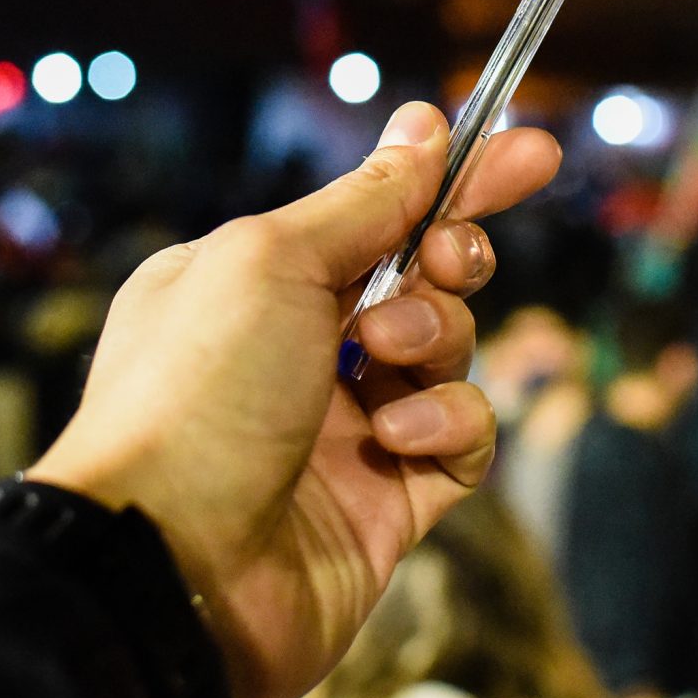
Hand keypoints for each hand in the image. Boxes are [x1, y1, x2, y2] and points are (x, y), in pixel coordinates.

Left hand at [28, 102, 560, 697]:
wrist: (168, 569)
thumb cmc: (193, 394)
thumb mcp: (270, 259)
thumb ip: (363, 201)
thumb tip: (423, 128)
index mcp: (250, 282)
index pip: (373, 214)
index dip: (454, 181)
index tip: (529, 152)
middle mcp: (296, 351)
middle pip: (421, 278)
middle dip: (450, 259)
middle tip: (441, 264)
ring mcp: (344, 429)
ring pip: (448, 354)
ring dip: (434, 340)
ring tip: (384, 361)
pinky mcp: (389, 503)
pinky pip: (460, 439)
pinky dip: (446, 425)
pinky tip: (396, 439)